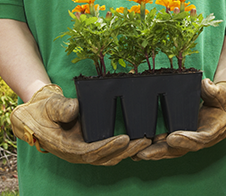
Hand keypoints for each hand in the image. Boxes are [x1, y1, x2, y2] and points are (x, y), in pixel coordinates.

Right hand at [11, 84, 150, 164]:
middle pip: (105, 157)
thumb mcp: (50, 107)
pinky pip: (111, 151)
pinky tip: (140, 141)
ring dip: (130, 151)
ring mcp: (86, 152)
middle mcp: (79, 153)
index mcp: (68, 147)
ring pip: (111, 156)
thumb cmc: (45, 112)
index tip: (124, 139)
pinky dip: (125, 149)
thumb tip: (75, 109)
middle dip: (126, 150)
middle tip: (145, 140)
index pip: (91, 152)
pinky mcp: (92, 146)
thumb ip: (61, 108)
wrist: (38, 116)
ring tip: (148, 140)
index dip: (108, 147)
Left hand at [135, 79, 225, 159]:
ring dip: (154, 151)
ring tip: (135, 152)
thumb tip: (205, 84)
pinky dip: (157, 144)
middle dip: (160, 152)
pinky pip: (170, 142)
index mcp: (212, 131)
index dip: (185, 139)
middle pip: (179, 149)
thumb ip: (215, 91)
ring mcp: (192, 136)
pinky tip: (142, 143)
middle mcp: (200, 138)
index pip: (198, 139)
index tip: (171, 137)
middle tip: (142, 153)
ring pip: (171, 148)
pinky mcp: (186, 132)